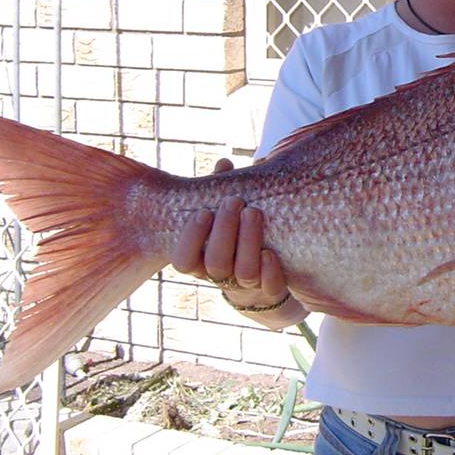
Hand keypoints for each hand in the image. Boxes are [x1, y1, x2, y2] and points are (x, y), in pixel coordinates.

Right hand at [170, 158, 289, 308]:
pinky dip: (270, 270)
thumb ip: (221, 190)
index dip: (191, 239)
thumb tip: (224, 164)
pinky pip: (270, 287)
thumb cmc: (236, 231)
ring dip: (248, 242)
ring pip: (244, 273)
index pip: (183, 260)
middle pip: (216, 263)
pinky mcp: (270, 290)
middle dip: (224, 231)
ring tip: (254, 212)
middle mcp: (220, 276)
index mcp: (200, 260)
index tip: (203, 211)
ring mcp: (246, 286)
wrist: (262, 270)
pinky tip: (270, 252)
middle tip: (234, 201)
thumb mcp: (224, 213)